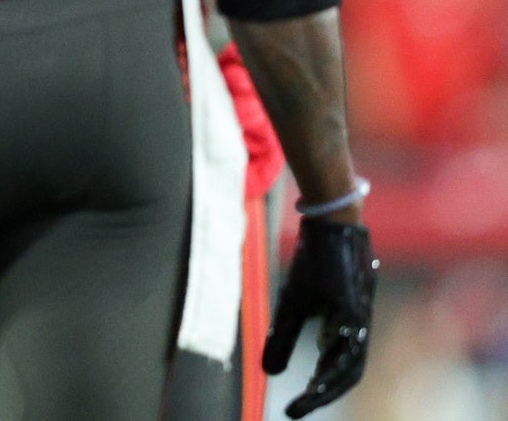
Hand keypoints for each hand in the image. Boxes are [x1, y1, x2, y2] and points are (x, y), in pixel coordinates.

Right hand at [264, 216, 376, 416]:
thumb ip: (283, 338)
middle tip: (296, 410)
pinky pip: (349, 343)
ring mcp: (359, 319)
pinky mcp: (354, 306)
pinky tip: (318, 372)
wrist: (329, 227)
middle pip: (346, 376)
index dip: (317, 392)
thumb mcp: (292, 305)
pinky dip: (335, 362)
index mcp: (345, 332)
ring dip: (327, 385)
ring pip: (351, 365)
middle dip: (320, 396)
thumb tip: (270, 373)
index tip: (292, 408)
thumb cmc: (316, 264)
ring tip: (306, 398)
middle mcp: (357, 330)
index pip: (336, 372)